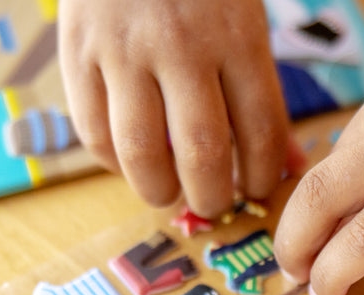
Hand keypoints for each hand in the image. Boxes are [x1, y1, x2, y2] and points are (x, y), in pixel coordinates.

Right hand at [59, 0, 303, 215]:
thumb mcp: (245, 24)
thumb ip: (263, 94)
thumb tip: (286, 165)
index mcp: (238, 38)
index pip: (262, 133)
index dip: (262, 178)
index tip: (255, 190)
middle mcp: (182, 45)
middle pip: (202, 154)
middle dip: (212, 197)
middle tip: (213, 203)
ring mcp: (124, 47)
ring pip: (141, 152)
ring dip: (158, 191)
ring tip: (168, 193)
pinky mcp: (77, 49)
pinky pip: (93, 130)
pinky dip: (112, 162)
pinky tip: (129, 162)